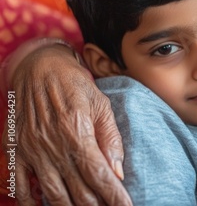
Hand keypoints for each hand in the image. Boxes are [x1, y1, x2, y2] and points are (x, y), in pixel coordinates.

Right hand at [2, 43, 131, 205]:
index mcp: (77, 131)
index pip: (99, 174)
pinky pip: (20, 185)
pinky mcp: (16, 151)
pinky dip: (31, 203)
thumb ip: (110, 137)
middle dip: (97, 205)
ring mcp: (32, 150)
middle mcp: (54, 145)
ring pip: (53, 194)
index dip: (114, 196)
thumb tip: (117, 171)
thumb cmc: (74, 84)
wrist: (38, 67)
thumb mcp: (100, 104)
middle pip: (78, 189)